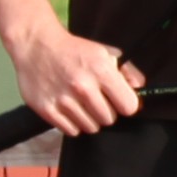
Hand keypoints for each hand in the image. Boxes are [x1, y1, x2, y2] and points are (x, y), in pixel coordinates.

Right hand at [5, 19, 145, 136]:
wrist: (36, 45)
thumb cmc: (74, 50)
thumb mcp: (105, 53)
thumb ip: (128, 71)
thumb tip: (140, 89)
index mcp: (101, 70)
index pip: (128, 106)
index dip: (126, 105)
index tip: (119, 101)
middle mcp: (83, 87)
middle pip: (109, 119)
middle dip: (107, 112)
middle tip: (97, 101)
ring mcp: (63, 100)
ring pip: (91, 127)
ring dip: (90, 119)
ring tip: (82, 104)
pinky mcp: (46, 109)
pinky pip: (71, 131)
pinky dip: (73, 123)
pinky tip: (70, 109)